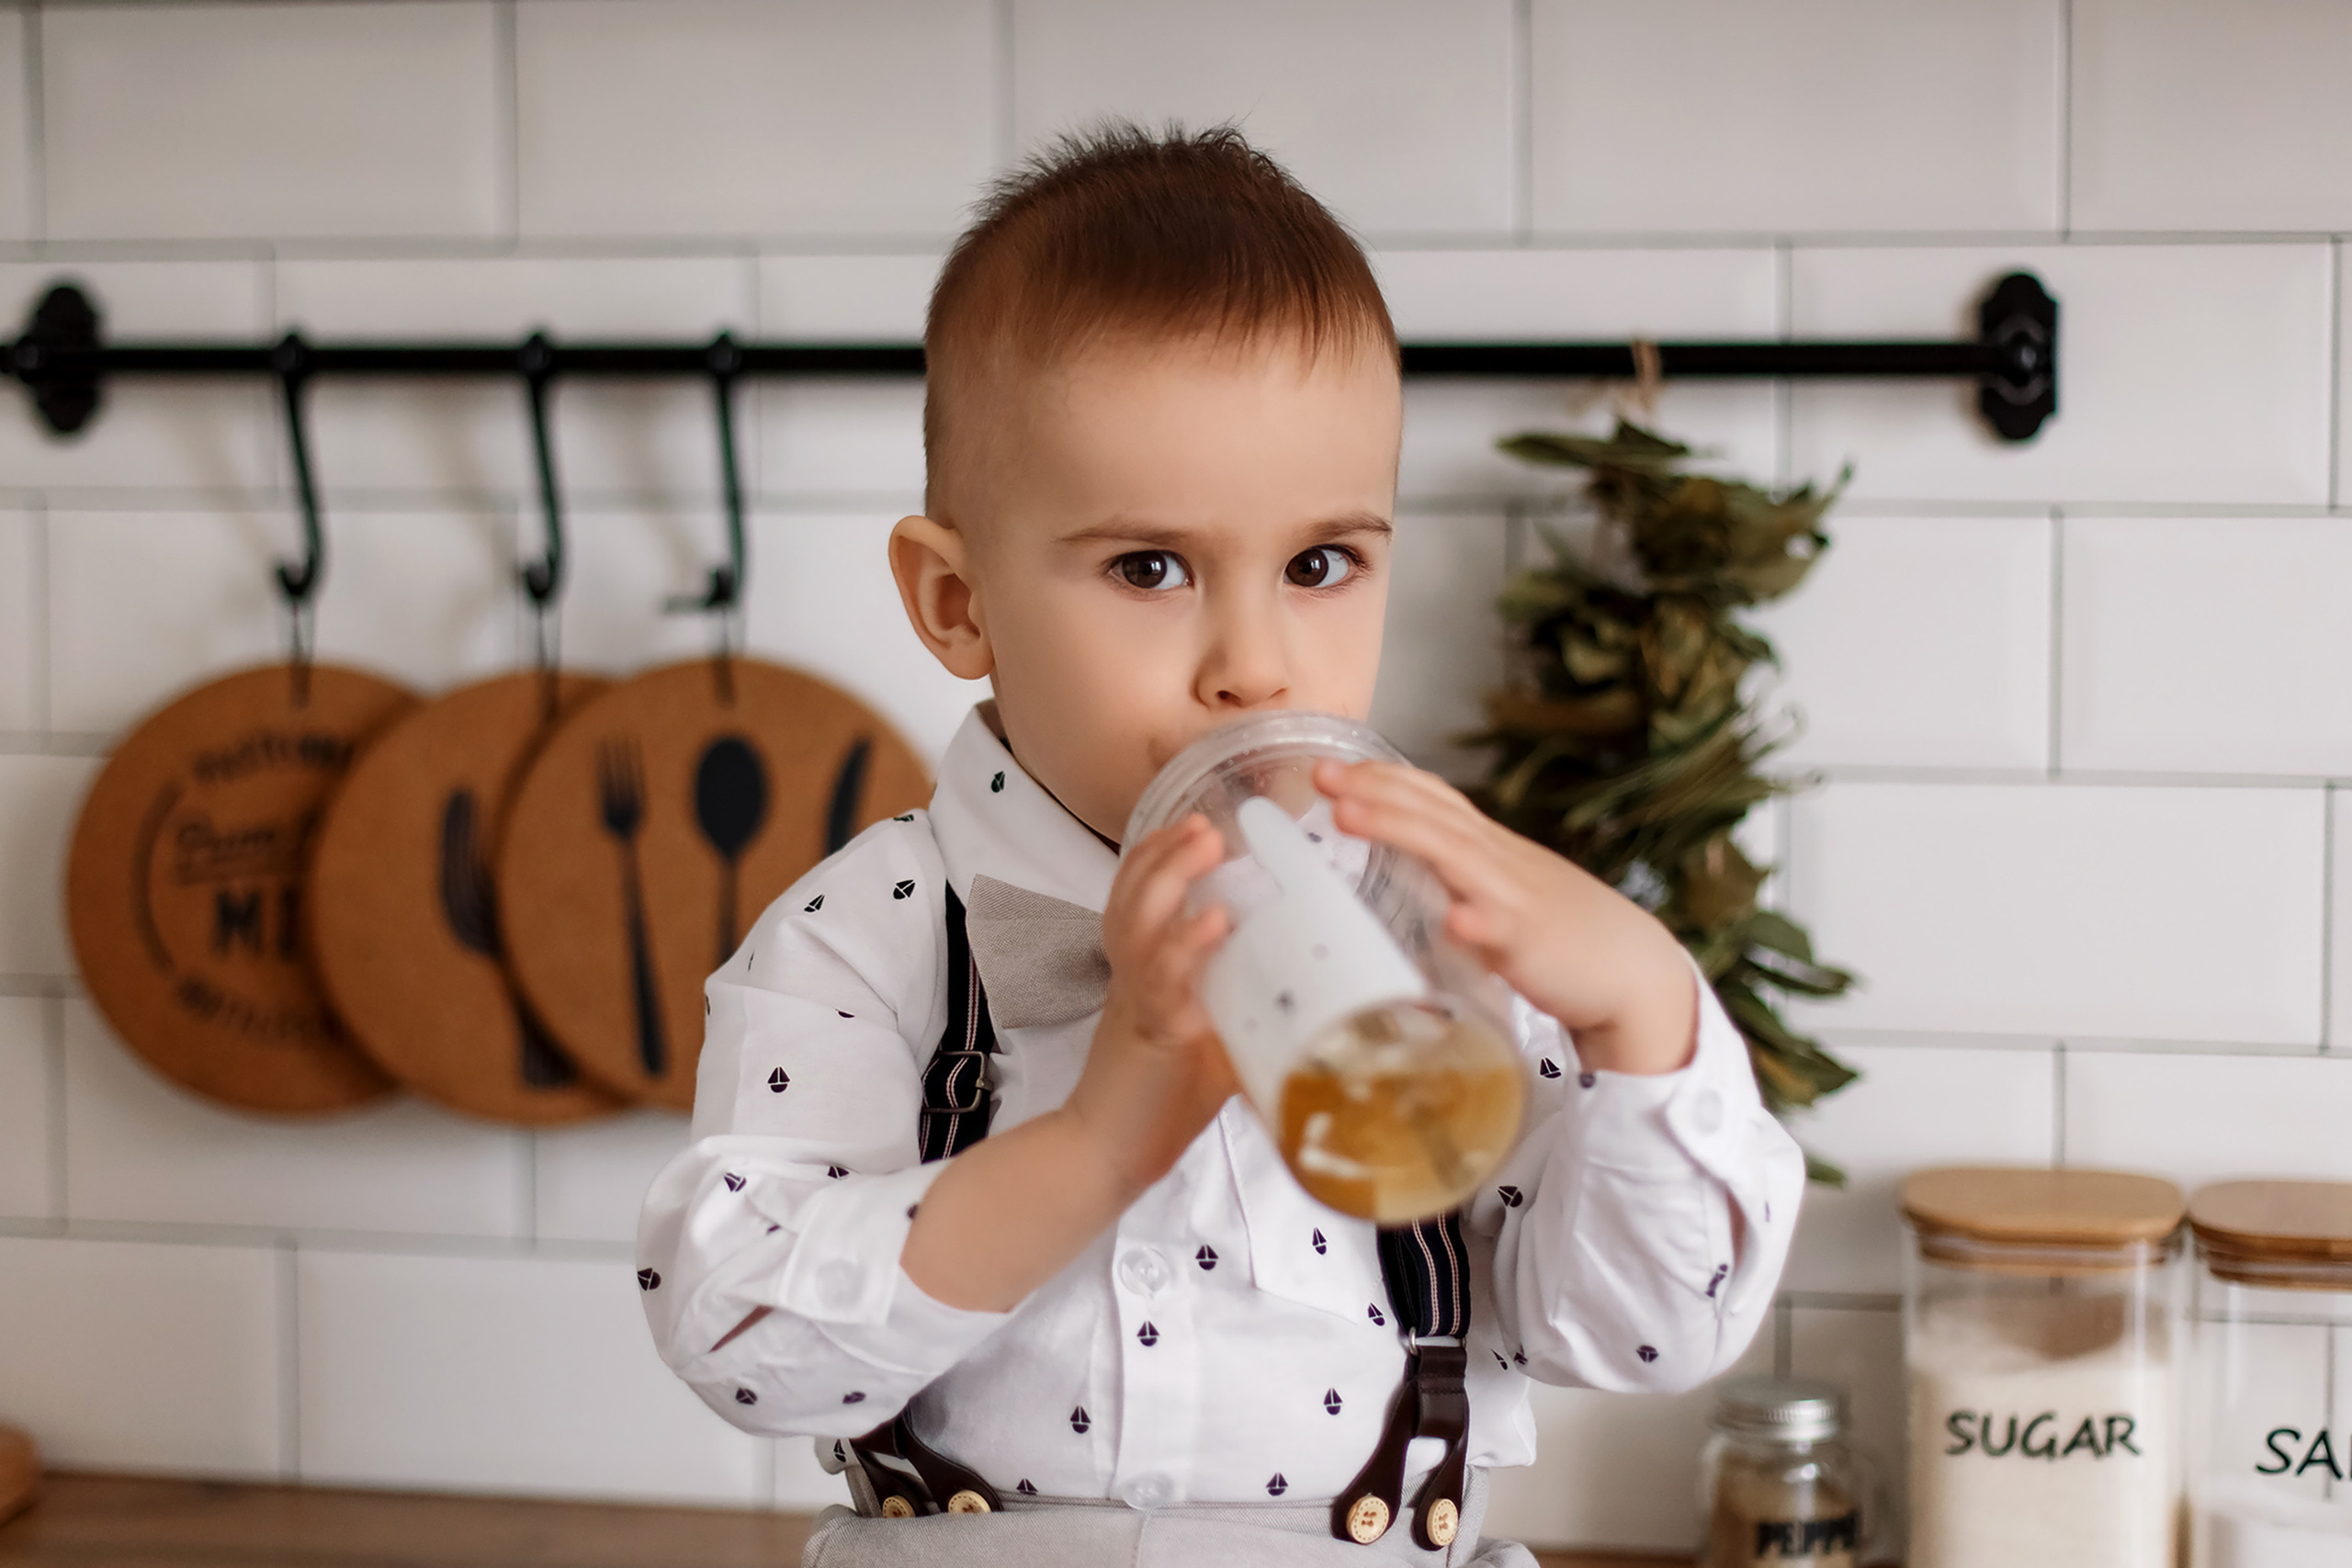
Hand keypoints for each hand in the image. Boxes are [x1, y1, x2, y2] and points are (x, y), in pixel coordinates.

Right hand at [1063, 815, 1239, 1195]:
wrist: (1110, 1151)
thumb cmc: (1162, 1098)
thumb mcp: (1213, 1038)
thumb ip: (1248, 1008)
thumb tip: (1314, 988)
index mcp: (1145, 970)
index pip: (1139, 895)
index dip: (1159, 855)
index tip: (1194, 824)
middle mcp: (1136, 976)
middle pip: (1134, 894)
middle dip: (1165, 852)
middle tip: (1203, 821)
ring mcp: (1140, 1001)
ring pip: (1140, 922)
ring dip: (1171, 878)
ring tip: (1204, 843)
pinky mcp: (1154, 1032)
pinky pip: (1163, 979)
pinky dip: (1187, 945)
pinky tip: (1216, 920)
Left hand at [1314, 759, 1696, 1074]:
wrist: (1635, 972)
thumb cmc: (1564, 936)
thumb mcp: (1504, 895)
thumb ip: (1457, 884)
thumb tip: (1401, 883)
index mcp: (1491, 851)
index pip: (1434, 799)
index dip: (1384, 779)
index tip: (1334, 768)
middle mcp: (1500, 862)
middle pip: (1432, 813)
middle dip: (1373, 791)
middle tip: (1320, 776)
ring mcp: (1516, 900)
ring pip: (1454, 856)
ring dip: (1400, 831)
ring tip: (1348, 816)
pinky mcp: (1534, 945)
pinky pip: (1503, 929)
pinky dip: (1476, 922)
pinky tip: (1451, 921)